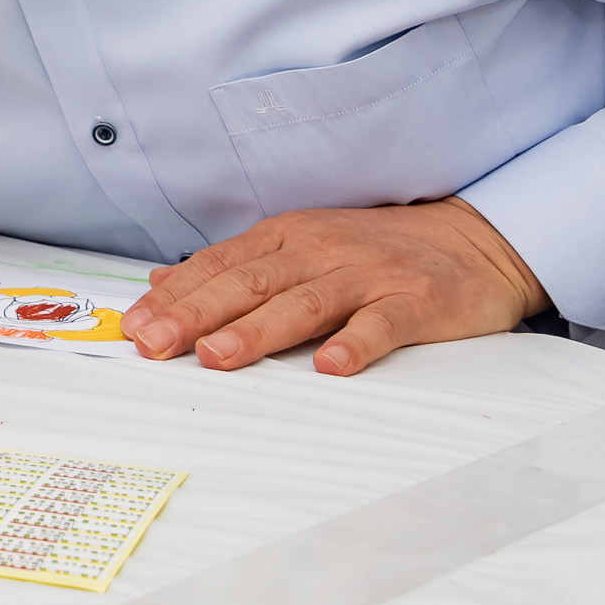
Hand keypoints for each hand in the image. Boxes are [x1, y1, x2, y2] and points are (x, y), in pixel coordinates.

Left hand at [121, 197, 550, 375]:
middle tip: (154, 345)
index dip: (173, 297)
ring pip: (304, 303)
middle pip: (248, 284)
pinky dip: (356, 342)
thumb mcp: (298, 248)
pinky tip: (331, 366)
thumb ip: (233, 268)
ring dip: (257, 330)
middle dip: (195, 314)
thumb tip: (161, 282)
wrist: (472, 240)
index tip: (133, 327)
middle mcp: (319, 251)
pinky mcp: (416, 300)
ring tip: (217, 356)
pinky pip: (382, 323)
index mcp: (285, 238)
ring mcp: (367, 274)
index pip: (218, 266)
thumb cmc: (374, 250)